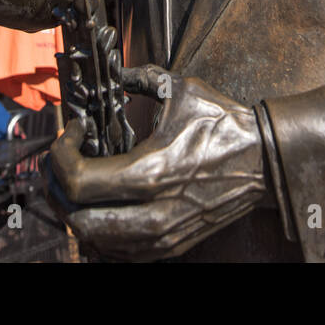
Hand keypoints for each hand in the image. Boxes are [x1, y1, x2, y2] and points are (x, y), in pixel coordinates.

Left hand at [48, 65, 269, 260]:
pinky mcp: (171, 244)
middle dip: (57, 189)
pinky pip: (119, 252)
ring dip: (75, 214)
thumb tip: (117, 72)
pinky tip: (100, 207)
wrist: (267, 162)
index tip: (73, 132)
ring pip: (95, 241)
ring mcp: (162, 234)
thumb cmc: (225, 125)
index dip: (61, 155)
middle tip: (62, 161)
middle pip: (77, 220)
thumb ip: (142, 79)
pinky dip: (100, 232)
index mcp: (149, 172)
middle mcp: (151, 211)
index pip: (77, 181)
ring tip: (76, 184)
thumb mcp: (182, 89)